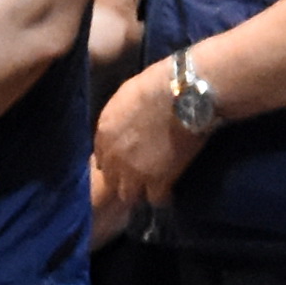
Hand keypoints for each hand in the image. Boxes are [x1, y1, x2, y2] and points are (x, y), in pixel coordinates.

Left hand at [91, 66, 202, 240]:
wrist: (183, 95)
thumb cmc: (157, 84)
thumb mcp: (126, 96)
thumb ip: (119, 117)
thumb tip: (124, 123)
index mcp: (104, 132)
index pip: (102, 159)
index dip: (115, 161)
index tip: (126, 161)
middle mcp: (114, 156)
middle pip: (112, 180)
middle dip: (124, 179)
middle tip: (140, 176)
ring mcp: (134, 172)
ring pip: (129, 196)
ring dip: (140, 192)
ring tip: (154, 186)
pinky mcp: (158, 182)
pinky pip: (156, 199)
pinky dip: (163, 197)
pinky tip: (170, 191)